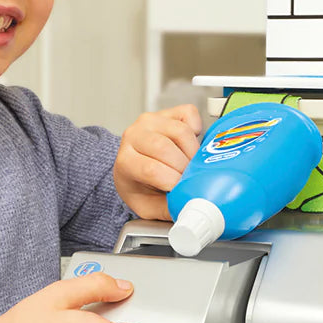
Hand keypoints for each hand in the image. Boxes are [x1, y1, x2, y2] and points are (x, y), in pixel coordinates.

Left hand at [114, 104, 202, 219]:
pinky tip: (191, 144)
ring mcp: (151, 120)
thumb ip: (167, 209)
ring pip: (180, 131)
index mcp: (125, 161)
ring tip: (193, 165)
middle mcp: (135, 135)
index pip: (151, 169)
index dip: (173, 181)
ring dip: (193, 151)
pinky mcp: (168, 112)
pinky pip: (189, 114)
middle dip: (185, 167)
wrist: (135, 166)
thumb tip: (189, 210)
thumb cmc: (142, 186)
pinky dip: (197, 128)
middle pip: (165, 148)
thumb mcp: (148, 207)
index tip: (183, 189)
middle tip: (192, 178)